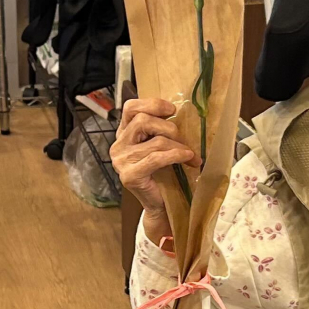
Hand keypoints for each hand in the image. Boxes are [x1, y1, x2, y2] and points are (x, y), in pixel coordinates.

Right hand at [110, 98, 199, 226]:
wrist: (160, 204)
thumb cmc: (162, 173)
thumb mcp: (159, 145)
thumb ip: (159, 129)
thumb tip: (178, 112)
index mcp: (123, 134)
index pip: (130, 108)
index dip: (152, 104)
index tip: (172, 109)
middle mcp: (118, 146)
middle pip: (142, 121)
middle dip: (169, 127)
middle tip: (183, 139)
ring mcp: (121, 161)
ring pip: (155, 141)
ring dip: (178, 145)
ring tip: (191, 154)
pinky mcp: (130, 176)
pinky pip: (157, 158)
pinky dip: (176, 155)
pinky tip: (187, 158)